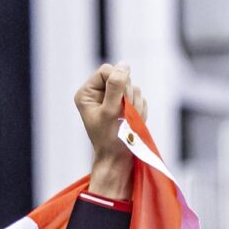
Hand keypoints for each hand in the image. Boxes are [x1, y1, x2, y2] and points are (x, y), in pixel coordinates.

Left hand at [74, 62, 148, 198]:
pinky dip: (141, 112)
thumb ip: (116, 86)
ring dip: (136, 106)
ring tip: (130, 122)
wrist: (120, 162)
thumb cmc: (112, 140)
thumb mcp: (111, 111)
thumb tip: (124, 65)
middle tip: (126, 115)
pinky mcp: (126, 109)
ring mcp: (114, 101)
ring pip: (133, 89)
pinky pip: (140, 100)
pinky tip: (135, 124)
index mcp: (87, 93)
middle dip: (128, 96)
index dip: (119, 81)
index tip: (124, 99)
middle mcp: (99, 95)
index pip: (106, 71)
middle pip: (122, 78)